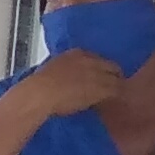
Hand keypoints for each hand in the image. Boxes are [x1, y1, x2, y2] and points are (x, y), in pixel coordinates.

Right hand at [13, 49, 128, 118]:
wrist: (41, 93)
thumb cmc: (39, 85)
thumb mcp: (52, 69)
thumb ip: (64, 69)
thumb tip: (65, 76)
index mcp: (76, 53)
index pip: (96, 58)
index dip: (99, 68)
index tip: (97, 75)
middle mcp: (91, 60)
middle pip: (111, 65)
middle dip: (112, 74)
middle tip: (110, 85)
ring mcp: (98, 73)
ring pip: (116, 78)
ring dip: (115, 86)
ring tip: (112, 94)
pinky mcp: (102, 88)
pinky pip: (116, 90)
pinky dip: (114, 95)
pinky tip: (109, 101)